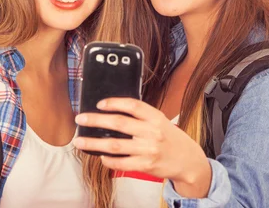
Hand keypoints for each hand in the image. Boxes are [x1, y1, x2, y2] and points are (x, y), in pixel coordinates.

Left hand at [73, 98, 211, 197]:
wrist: (188, 160)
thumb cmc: (171, 138)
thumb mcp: (161, 121)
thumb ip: (141, 116)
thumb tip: (113, 111)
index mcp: (155, 117)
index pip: (132, 105)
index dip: (114, 103)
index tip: (99, 103)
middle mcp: (152, 132)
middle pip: (119, 124)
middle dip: (96, 120)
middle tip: (81, 119)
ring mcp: (148, 150)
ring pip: (115, 145)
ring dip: (94, 143)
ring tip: (79, 141)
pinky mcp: (146, 165)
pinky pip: (121, 163)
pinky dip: (108, 160)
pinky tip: (100, 156)